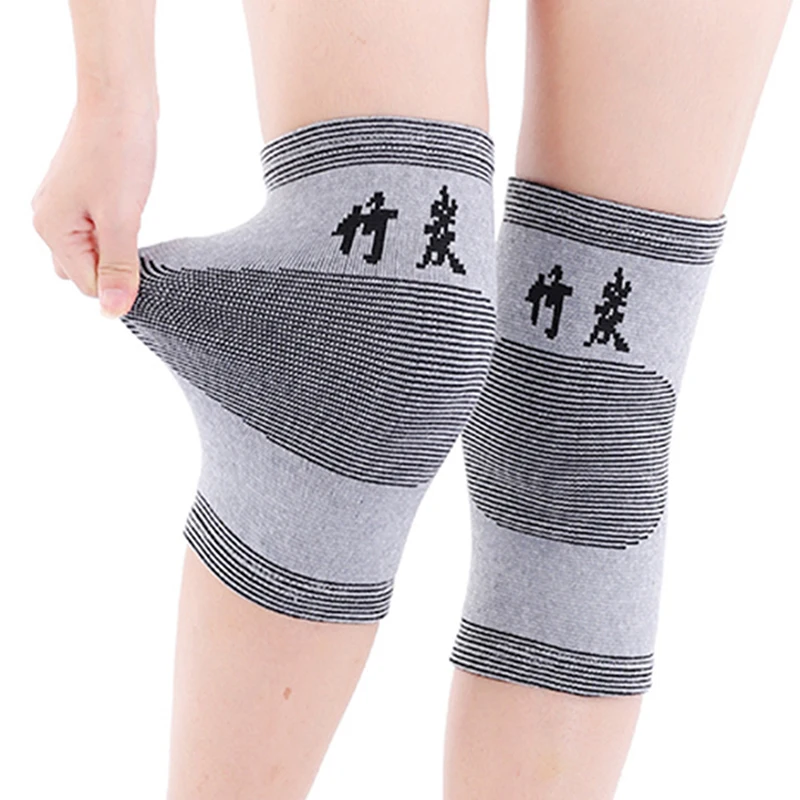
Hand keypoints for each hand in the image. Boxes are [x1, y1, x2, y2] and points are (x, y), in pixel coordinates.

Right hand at [31, 101, 156, 317]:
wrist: (120, 98)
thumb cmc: (119, 153)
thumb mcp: (123, 220)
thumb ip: (118, 269)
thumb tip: (111, 312)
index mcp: (52, 230)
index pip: (87, 286)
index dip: (119, 283)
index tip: (144, 262)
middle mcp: (46, 219)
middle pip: (85, 272)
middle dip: (114, 266)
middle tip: (137, 235)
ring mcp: (60, 205)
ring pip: (91, 252)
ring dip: (116, 247)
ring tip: (132, 217)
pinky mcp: (77, 194)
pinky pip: (94, 230)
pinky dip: (114, 231)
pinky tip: (129, 210)